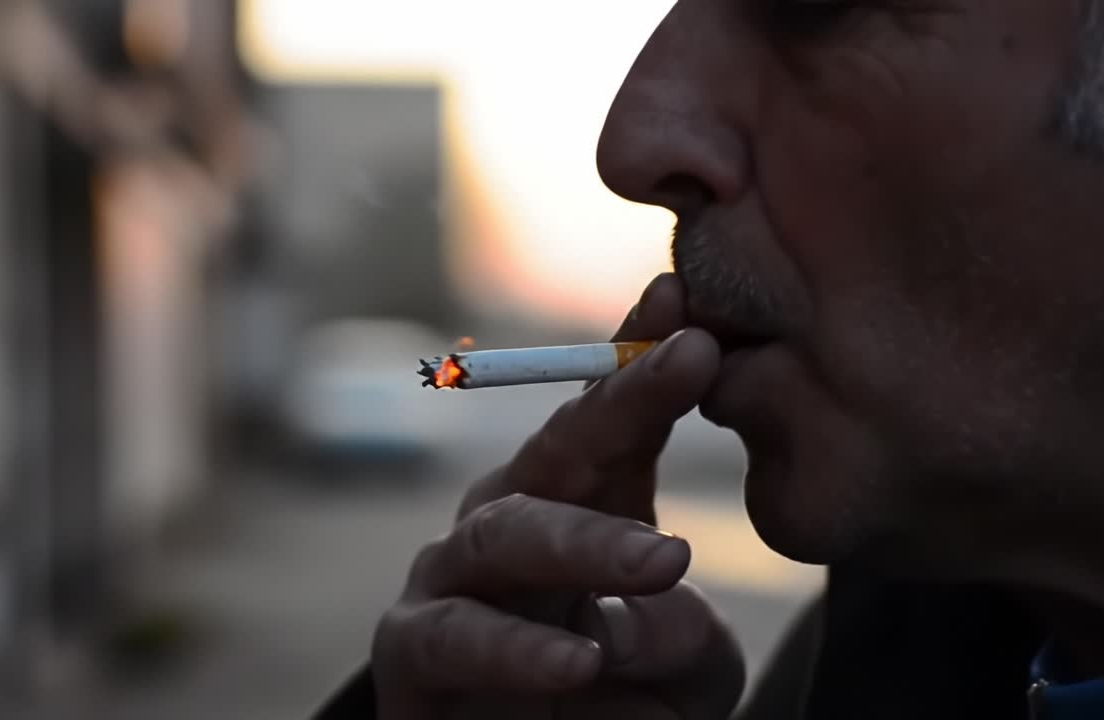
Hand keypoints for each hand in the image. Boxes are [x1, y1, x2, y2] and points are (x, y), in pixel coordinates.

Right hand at [372, 274, 745, 718]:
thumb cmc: (614, 707)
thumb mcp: (685, 668)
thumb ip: (687, 627)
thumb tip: (660, 583)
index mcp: (579, 507)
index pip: (610, 422)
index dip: (644, 360)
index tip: (687, 304)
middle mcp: (510, 523)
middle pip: (556, 448)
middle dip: (622, 400)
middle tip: (692, 361)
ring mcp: (452, 579)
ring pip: (503, 530)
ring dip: (583, 540)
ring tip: (665, 561)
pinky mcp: (411, 649)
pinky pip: (454, 634)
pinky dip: (516, 647)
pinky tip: (581, 662)